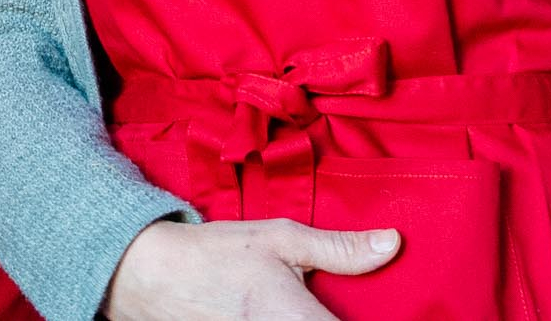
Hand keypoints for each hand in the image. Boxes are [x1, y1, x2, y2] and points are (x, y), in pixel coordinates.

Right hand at [106, 217, 400, 317]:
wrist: (155, 277)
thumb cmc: (220, 254)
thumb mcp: (280, 238)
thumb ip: (340, 249)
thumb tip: (393, 243)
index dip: (377, 320)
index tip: (395, 313)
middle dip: (340, 320)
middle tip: (332, 302)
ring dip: (316, 320)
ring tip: (305, 305)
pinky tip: (289, 312)